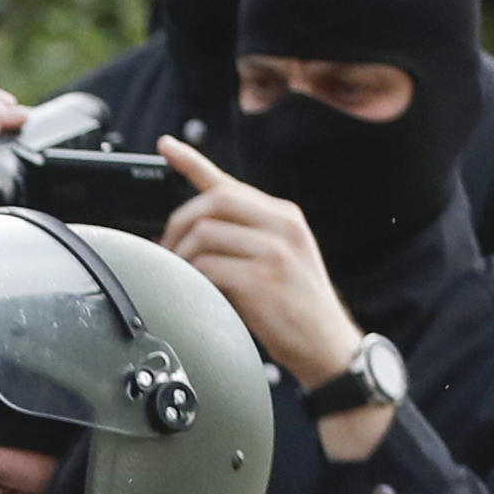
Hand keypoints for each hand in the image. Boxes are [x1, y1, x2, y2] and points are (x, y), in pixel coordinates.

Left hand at [158, 136, 395, 461]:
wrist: (327, 346)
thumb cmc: (295, 308)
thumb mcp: (279, 259)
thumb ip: (246, 238)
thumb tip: (193, 233)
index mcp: (283, 216)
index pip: (230, 183)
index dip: (192, 162)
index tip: (166, 147)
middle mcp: (281, 225)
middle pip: (212, 202)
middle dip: (178, 224)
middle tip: (166, 249)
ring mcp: (274, 252)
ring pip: (205, 234)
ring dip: (181, 256)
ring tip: (179, 276)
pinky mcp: (262, 280)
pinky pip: (209, 267)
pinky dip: (192, 278)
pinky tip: (195, 290)